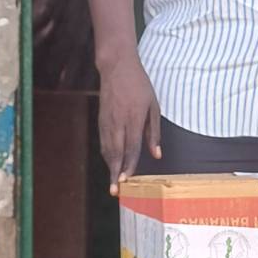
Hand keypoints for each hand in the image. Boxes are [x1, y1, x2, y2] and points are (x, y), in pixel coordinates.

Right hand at [98, 53, 160, 193]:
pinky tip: (110, 164)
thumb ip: (154, 132)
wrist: (117, 67)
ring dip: (110, 167)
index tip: (127, 180)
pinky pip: (103, 141)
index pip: (132, 146)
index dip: (129, 164)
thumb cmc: (139, 85)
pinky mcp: (101, 119)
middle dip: (115, 172)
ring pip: (107, 148)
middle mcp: (118, 121)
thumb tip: (157, 154)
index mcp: (134, 118)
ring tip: (113, 183)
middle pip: (116, 152)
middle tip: (115, 191)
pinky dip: (106, 155)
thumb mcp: (153, 106)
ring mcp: (107, 120)